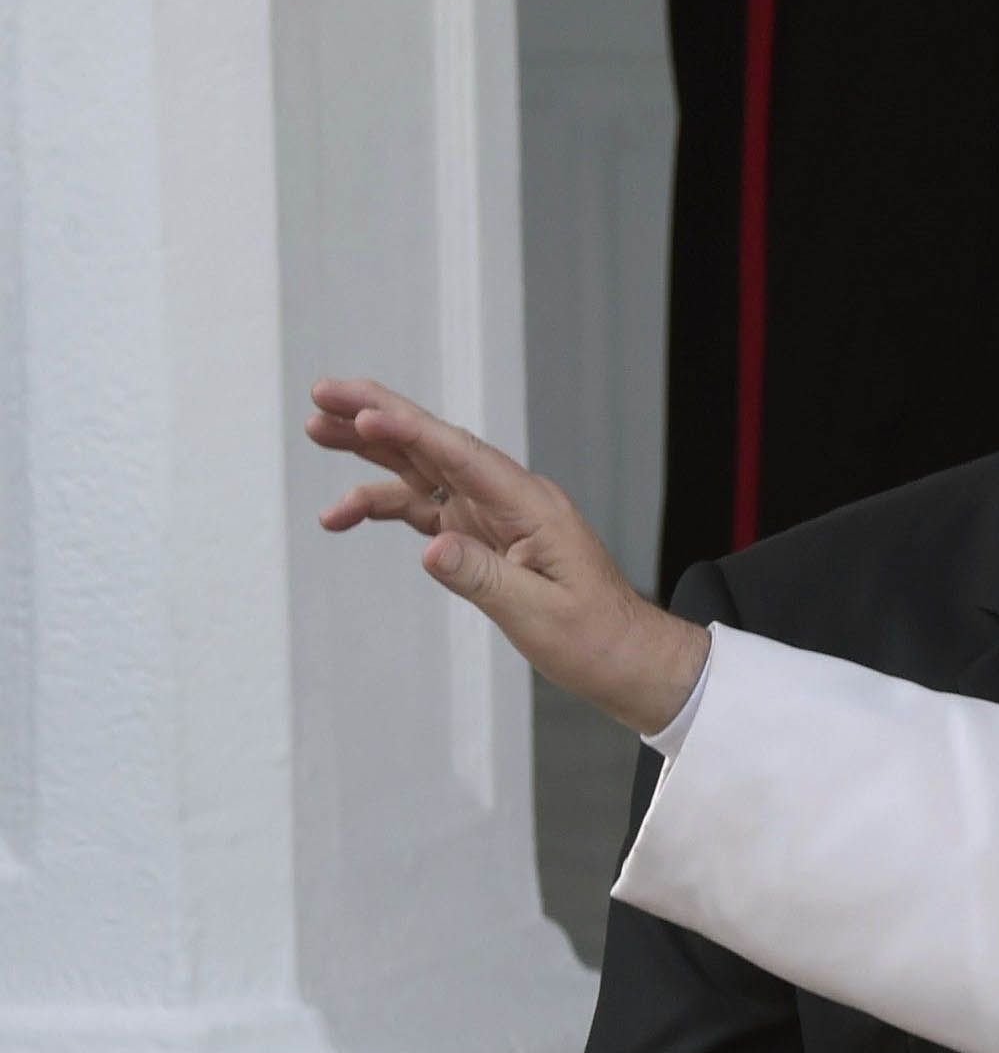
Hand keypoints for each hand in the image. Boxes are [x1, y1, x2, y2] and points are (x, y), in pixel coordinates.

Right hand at [307, 378, 709, 734]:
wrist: (627, 658)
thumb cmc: (596, 638)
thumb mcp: (539, 615)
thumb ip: (483, 579)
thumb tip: (431, 549)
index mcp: (531, 507)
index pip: (461, 456)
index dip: (409, 430)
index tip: (363, 414)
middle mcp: (510, 500)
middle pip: (435, 445)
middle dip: (378, 416)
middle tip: (321, 394)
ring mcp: (493, 515)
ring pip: (423, 470)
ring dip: (370, 452)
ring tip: (317, 431)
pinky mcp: (483, 537)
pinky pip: (426, 508)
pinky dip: (383, 506)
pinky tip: (342, 512)